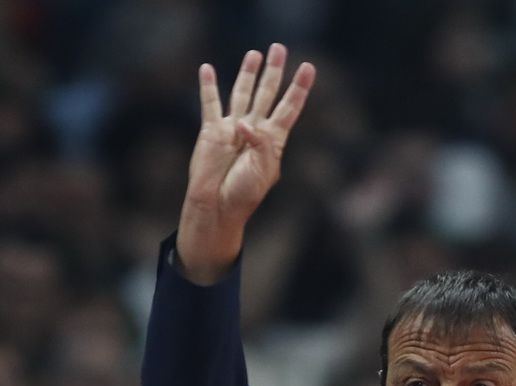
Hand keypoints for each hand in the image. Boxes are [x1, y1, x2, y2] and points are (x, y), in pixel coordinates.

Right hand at [175, 43, 315, 283]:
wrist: (217, 207)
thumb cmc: (244, 194)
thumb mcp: (263, 170)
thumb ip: (260, 143)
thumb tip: (242, 122)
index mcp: (273, 141)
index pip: (289, 107)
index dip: (299, 87)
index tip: (308, 67)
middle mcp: (254, 130)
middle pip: (267, 93)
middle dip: (274, 71)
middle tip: (279, 48)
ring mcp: (232, 129)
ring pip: (242, 93)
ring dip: (247, 73)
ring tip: (254, 54)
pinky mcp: (211, 131)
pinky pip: (211, 104)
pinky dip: (208, 86)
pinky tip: (207, 69)